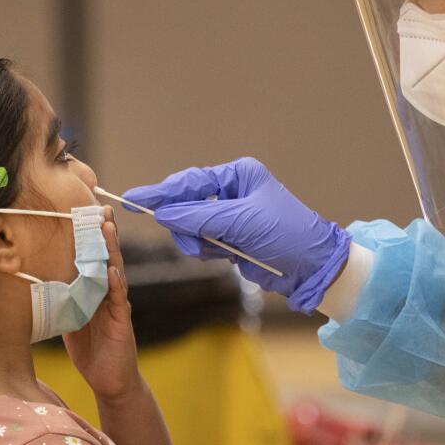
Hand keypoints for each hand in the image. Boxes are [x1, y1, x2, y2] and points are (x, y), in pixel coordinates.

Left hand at [62, 207, 139, 398]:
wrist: (111, 380)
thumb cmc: (90, 350)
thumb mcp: (70, 320)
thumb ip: (61, 301)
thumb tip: (32, 285)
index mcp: (95, 291)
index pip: (93, 258)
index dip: (89, 236)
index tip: (82, 211)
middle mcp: (108, 293)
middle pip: (107, 257)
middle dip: (104, 233)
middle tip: (99, 207)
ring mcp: (118, 305)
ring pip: (115, 271)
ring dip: (112, 250)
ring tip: (107, 228)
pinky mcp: (122, 321)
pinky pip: (119, 300)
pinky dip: (116, 284)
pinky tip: (113, 271)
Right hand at [122, 157, 350, 312]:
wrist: (312, 268)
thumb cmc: (285, 234)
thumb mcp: (241, 221)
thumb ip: (199, 216)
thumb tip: (163, 213)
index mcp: (238, 176)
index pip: (191, 181)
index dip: (161, 192)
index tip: (132, 199)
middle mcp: (232, 192)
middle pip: (186, 203)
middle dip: (185, 222)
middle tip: (192, 238)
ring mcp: (230, 217)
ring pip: (191, 227)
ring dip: (197, 240)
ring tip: (218, 249)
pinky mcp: (230, 240)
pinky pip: (202, 243)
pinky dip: (205, 250)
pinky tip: (224, 254)